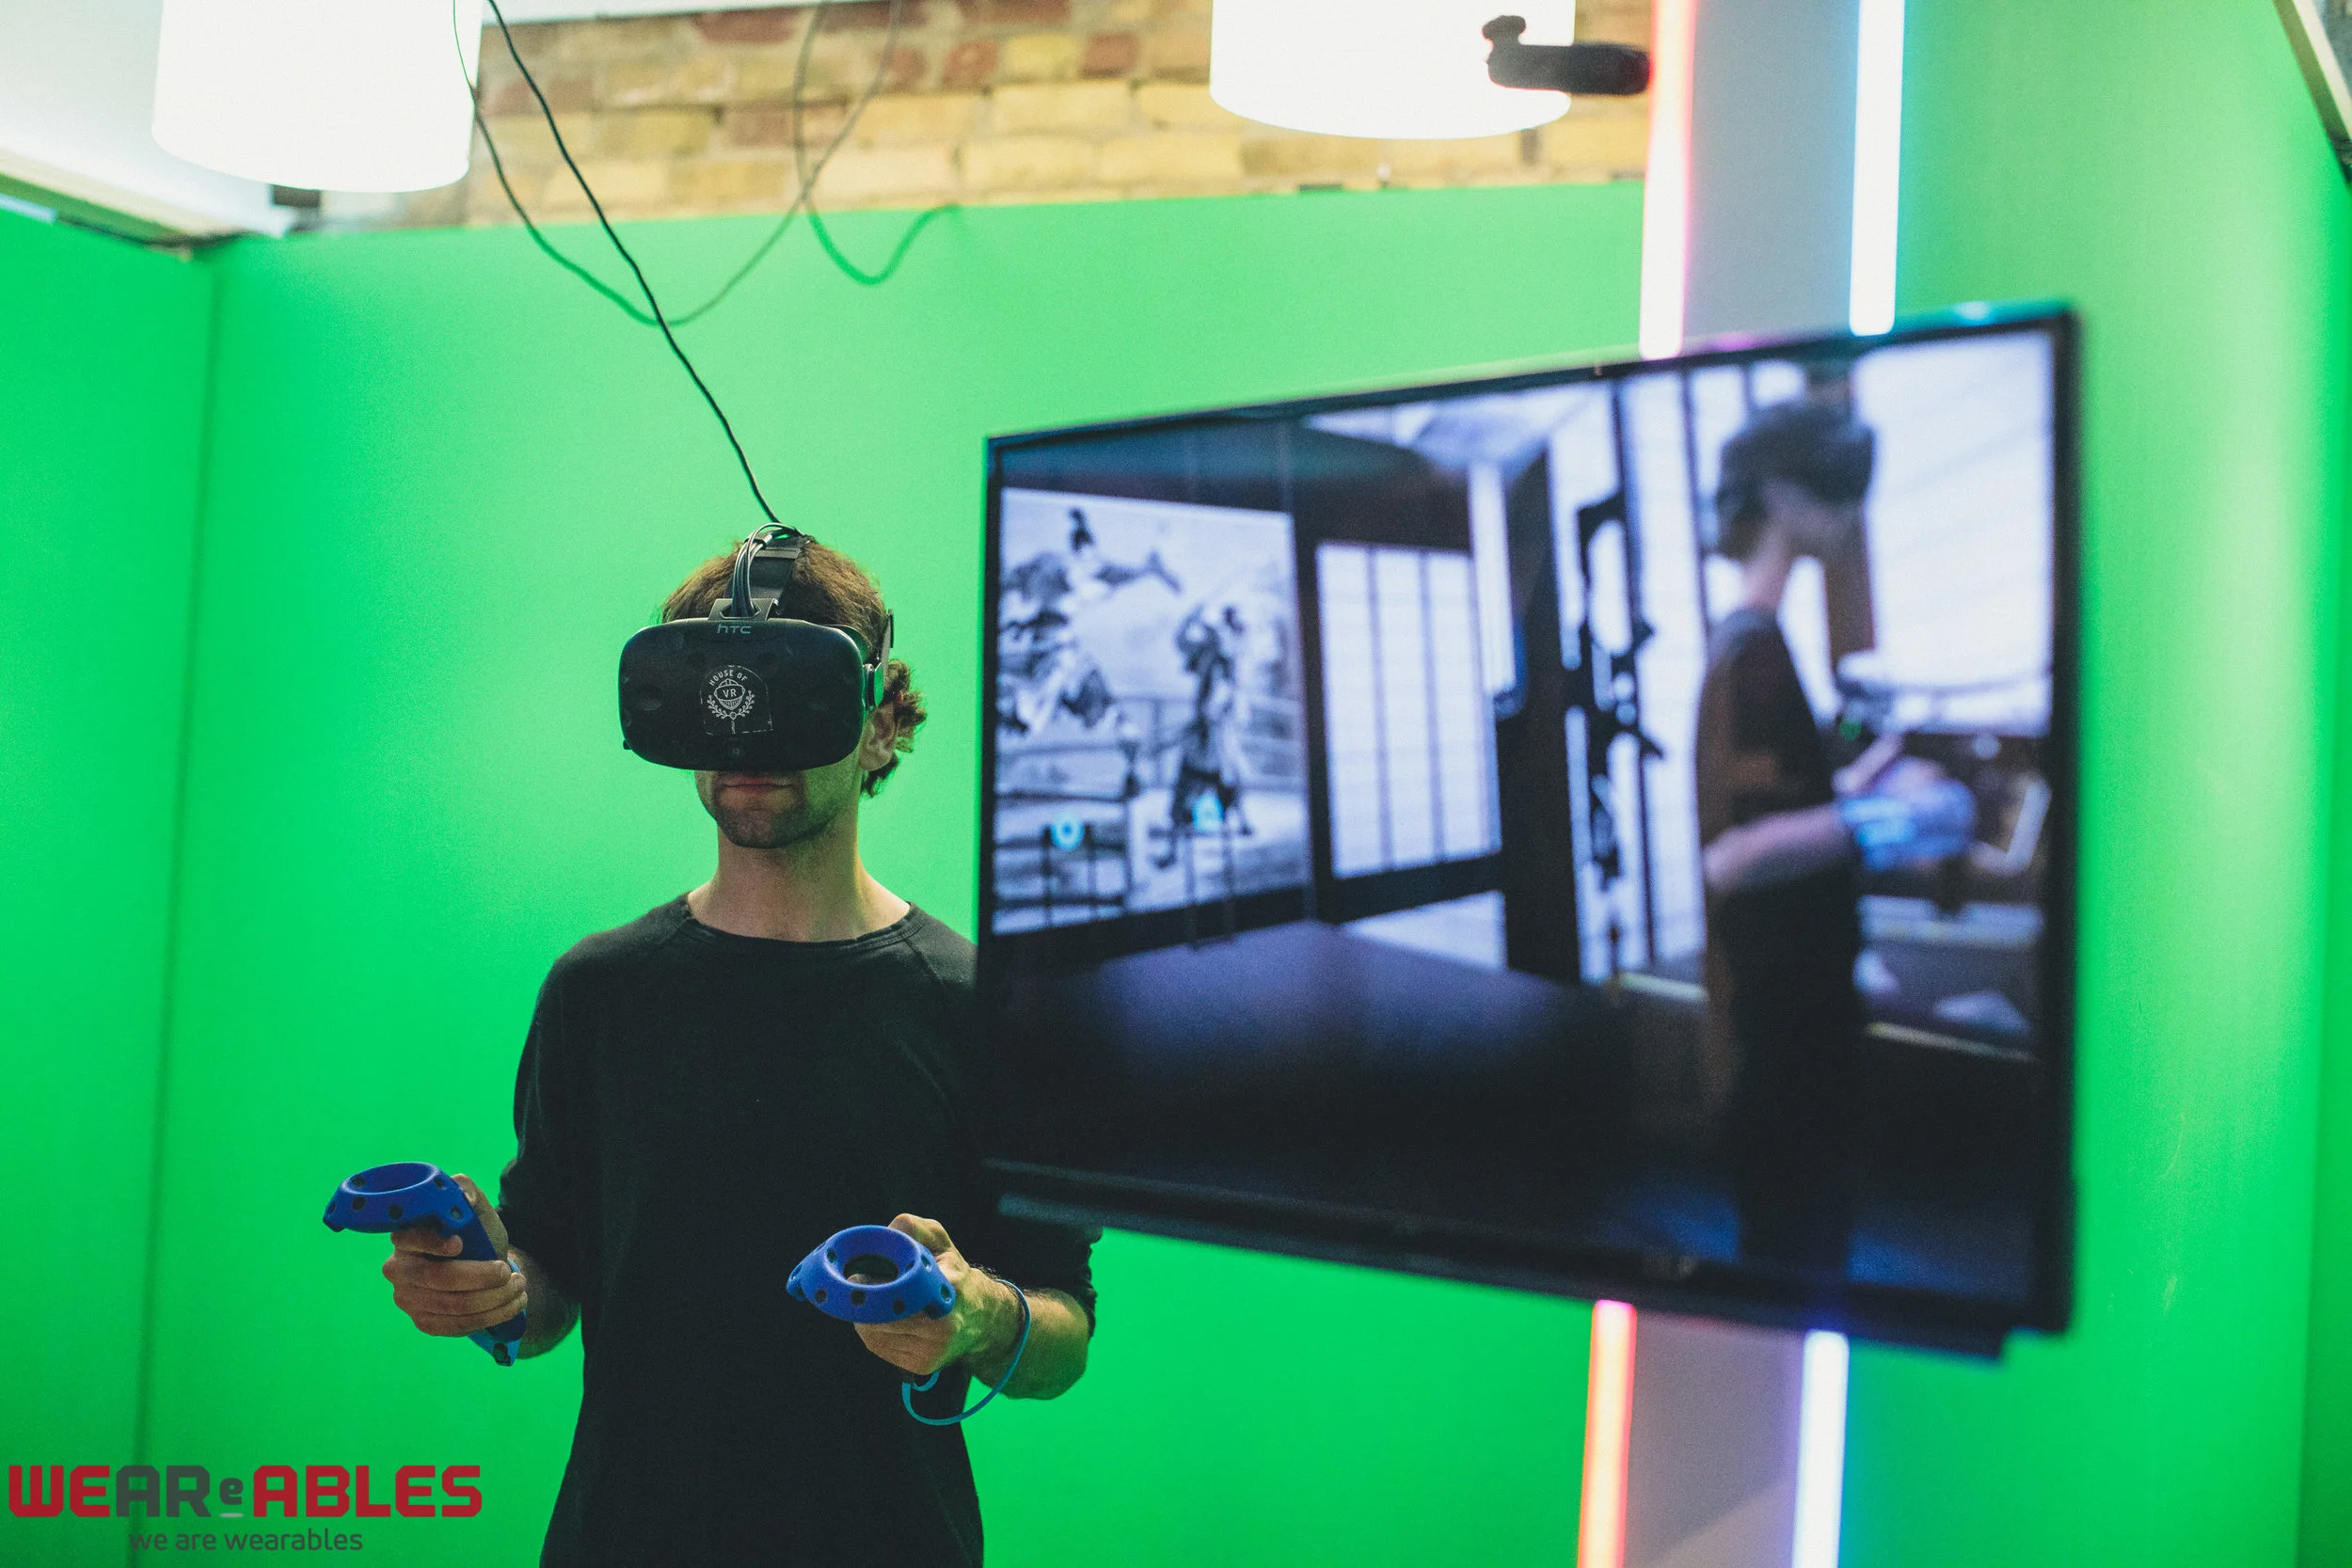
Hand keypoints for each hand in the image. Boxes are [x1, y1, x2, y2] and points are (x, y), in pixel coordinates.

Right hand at [380, 1172, 527, 1339]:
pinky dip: (492, 1316)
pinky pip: (458, 1326)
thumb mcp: (475, 1210)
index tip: (460, 1243)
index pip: (409, 1240)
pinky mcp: (424, 1322)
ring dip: (495, 1298)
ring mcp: (408, 1300)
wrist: (480, 1265)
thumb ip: (467, 1192)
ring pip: (455, 1305)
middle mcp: (398, 1270)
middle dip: (482, 1277)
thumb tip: (466, 1200)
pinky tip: (512, 1304)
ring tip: (520, 1286)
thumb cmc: (473, 1234)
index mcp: (405, 1237)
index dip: (432, 1243)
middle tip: (510, 1272)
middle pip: (437, 1279)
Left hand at [851, 1214, 1017, 1380]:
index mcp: (951, 1289)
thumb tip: (883, 1237)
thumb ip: (913, 1229)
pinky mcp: (921, 1365)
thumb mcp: (940, 1241)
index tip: (857, 1276)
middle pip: (882, 1318)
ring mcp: (932, 1350)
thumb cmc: (954, 1272)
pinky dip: (872, 1330)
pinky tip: (883, 1317)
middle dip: (863, 1300)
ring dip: (864, 1315)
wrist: (982, 1316)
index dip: (875, 1286)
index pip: (905, 1291)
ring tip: (874, 1299)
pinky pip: (879, 1347)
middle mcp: (944, 1326)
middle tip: (856, 1283)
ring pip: (874, 1334)